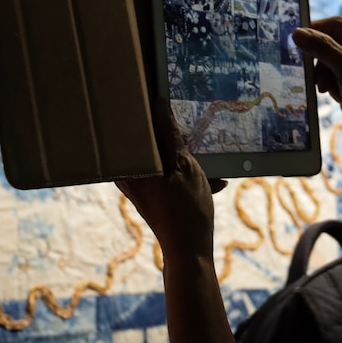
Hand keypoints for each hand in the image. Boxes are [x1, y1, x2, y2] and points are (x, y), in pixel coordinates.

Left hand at [116, 99, 225, 259]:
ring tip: (207, 163)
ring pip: (162, 157)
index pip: (130, 126)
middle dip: (171, 135)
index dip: (142, 109)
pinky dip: (188, 174)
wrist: (189, 251)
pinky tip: (212, 181)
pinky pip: (168, 174)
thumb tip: (158, 105)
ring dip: (186, 157)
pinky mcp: (151, 194)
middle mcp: (129, 174)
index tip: (151, 92)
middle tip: (185, 125)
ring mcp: (139, 185)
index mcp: (130, 165)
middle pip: (146, 141)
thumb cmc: (185, 210)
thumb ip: (170, 135)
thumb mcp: (184, 166)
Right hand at [292, 16, 341, 137]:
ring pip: (326, 56)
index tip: (295, 39)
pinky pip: (329, 69)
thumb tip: (296, 33)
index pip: (336, 24)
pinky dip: (327, 80)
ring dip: (322, 72)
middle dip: (321, 59)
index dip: (315, 31)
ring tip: (327, 87)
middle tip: (314, 73)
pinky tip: (333, 91)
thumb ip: (322, 48)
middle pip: (329, 40)